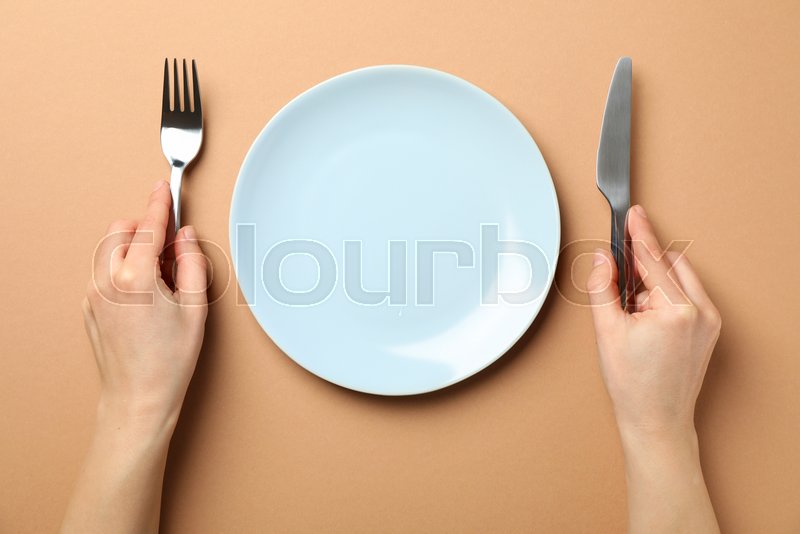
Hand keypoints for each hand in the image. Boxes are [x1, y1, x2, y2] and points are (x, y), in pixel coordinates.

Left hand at [82, 179, 207, 432]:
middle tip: (170, 247)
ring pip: (108, 250)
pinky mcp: (88, 307)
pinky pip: (103, 272)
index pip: (148, 226)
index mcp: (136, 277)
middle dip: (143, 228)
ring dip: (132, 248)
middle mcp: (107, 281)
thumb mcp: (196, 308)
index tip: (162, 188)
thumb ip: (193, 263)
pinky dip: (121, 268)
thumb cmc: (170, 360)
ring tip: (160, 277)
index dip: (159, 203)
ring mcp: (93, 294)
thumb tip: (186, 239)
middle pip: (120, 230)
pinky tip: (144, 293)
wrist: (139, 398)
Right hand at [586, 204, 720, 532]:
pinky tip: (646, 318)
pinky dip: (665, 296)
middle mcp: (701, 311)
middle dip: (642, 265)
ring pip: (678, 279)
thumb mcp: (606, 330)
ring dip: (653, 283)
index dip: (639, 233)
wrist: (656, 420)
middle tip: (619, 279)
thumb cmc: (633, 384)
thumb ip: (602, 287)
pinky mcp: (710, 329)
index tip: (633, 212)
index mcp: (677, 309)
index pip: (653, 258)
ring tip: (632, 312)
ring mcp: (710, 321)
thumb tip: (604, 259)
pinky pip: (687, 296)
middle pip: (669, 265)